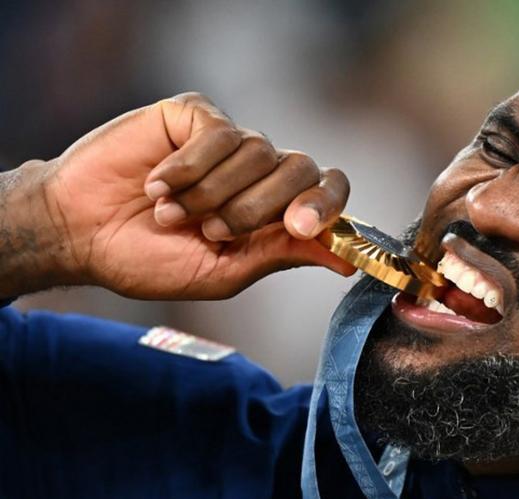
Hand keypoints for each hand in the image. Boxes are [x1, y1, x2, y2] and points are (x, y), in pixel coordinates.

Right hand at [40, 92, 354, 298]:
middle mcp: (260, 173)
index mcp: (275, 211)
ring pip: (259, 151)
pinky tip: (156, 184)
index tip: (300, 226)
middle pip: (301, 169)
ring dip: (214, 193)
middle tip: (211, 231)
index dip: (326, 205)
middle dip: (258, 208)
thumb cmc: (150, 259)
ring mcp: (230, 142)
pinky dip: (189, 167)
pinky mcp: (195, 116)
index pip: (328, 191)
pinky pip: (218, 133)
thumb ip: (281, 256)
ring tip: (171, 214)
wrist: (80, 234)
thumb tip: (347, 261)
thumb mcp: (222, 271)